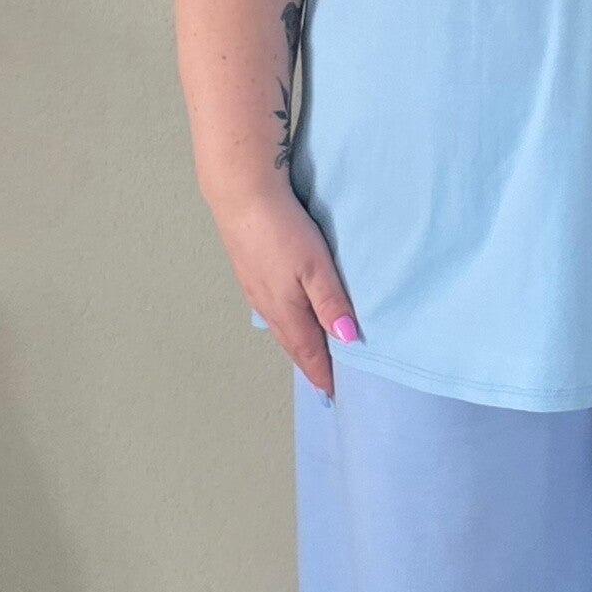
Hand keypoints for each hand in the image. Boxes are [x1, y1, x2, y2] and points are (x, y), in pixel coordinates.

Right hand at [206, 185, 358, 399]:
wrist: (242, 197)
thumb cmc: (282, 231)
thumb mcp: (315, 266)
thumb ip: (331, 303)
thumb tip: (348, 340)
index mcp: (286, 311)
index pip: (308, 353)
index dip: (323, 374)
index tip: (335, 394)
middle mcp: (268, 307)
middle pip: (293, 344)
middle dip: (310, 364)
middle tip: (327, 381)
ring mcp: (255, 290)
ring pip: (281, 328)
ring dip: (297, 344)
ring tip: (312, 354)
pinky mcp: (250, 273)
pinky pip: (271, 311)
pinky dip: (286, 323)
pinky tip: (289, 315)